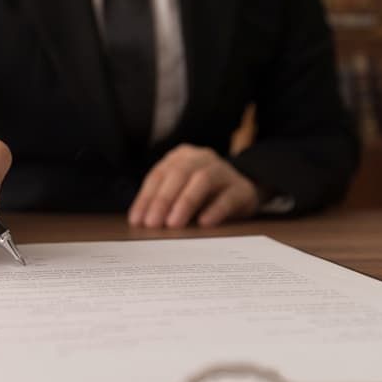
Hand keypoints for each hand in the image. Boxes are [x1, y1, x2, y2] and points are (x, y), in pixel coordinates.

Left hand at [128, 144, 260, 228]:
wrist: (244, 191)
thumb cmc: (204, 195)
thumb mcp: (181, 193)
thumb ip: (163, 203)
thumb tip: (140, 222)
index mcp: (181, 157)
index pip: (159, 175)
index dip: (146, 197)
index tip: (137, 220)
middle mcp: (202, 158)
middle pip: (179, 174)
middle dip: (163, 200)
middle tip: (153, 224)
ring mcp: (224, 171)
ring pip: (202, 180)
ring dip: (185, 202)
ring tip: (173, 224)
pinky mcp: (242, 188)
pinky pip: (228, 197)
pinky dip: (215, 210)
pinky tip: (204, 223)